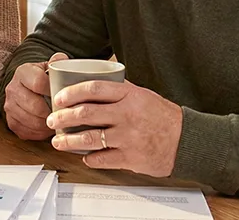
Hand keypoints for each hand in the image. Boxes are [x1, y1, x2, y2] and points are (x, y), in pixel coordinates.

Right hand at [4, 53, 68, 139]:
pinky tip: (49, 127)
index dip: (53, 91)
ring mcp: (9, 107)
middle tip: (65, 114)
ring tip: (59, 121)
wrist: (26, 87)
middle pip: (35, 106)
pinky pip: (28, 132)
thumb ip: (57, 62)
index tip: (64, 96)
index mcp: (22, 72)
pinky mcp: (11, 122)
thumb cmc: (42, 78)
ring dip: (48, 124)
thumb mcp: (49, 67)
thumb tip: (62, 59)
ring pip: (32, 121)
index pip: (38, 83)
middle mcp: (12, 89)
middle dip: (52, 112)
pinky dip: (40, 133)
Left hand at [46, 80, 182, 177]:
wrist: (186, 139)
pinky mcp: (130, 157)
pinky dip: (89, 158)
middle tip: (53, 120)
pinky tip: (84, 155)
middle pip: (86, 113)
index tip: (59, 98)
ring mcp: (128, 137)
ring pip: (89, 138)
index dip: (71, 92)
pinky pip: (102, 158)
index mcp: (129, 95)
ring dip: (69, 140)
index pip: (93, 88)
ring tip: (58, 141)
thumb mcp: (142, 94)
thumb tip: (93, 81)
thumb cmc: (163, 116)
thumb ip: (119, 89)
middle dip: (63, 117)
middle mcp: (127, 114)